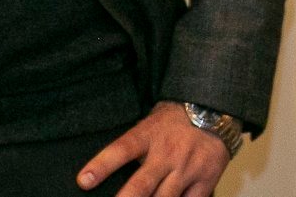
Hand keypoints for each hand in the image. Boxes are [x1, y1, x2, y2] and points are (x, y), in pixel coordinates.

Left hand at [78, 103, 230, 196]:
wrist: (211, 112)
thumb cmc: (171, 121)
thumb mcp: (147, 125)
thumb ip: (133, 147)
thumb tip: (109, 171)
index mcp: (147, 135)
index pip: (120, 150)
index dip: (101, 166)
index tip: (84, 181)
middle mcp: (166, 153)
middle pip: (142, 183)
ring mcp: (187, 168)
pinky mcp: (205, 181)